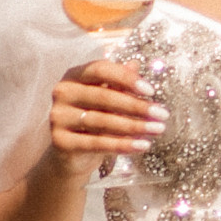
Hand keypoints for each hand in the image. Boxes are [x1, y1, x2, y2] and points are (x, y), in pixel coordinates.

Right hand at [47, 59, 164, 182]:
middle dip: (137, 106)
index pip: (100, 69)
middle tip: (162, 114)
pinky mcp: (60, 142)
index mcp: (74, 76)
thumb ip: (118, 83)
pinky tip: (142, 145)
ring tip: (157, 129)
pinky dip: (123, 145)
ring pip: (102, 120)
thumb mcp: (106, 100)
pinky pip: (97, 143)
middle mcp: (62, 93)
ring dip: (134, 126)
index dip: (126, 78)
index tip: (151, 91)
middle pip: (104, 96)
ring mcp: (58, 117)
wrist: (70, 156)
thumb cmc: (92, 122)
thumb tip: (135, 64)